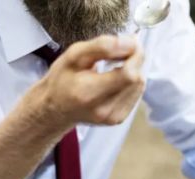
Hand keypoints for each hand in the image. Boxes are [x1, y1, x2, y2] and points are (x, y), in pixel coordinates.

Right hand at [22, 35, 144, 131]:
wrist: (55, 109)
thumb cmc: (62, 79)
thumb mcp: (74, 55)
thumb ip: (102, 46)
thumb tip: (130, 43)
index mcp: (88, 92)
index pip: (128, 74)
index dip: (134, 56)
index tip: (130, 44)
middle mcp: (103, 109)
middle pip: (136, 79)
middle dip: (135, 61)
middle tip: (122, 52)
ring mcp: (112, 117)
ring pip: (139, 86)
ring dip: (133, 71)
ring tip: (114, 66)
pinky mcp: (118, 119)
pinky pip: (135, 94)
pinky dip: (130, 82)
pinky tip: (116, 79)